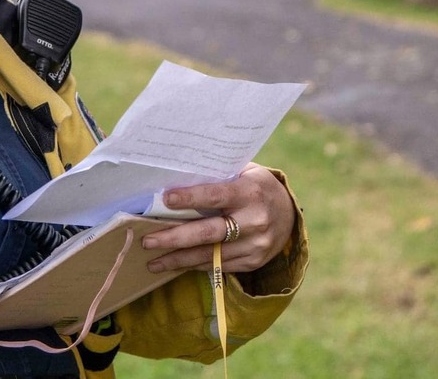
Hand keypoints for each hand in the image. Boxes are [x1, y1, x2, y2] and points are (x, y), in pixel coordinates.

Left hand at [141, 163, 295, 273]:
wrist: (289, 213)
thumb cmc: (255, 186)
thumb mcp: (243, 172)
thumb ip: (217, 176)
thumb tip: (176, 176)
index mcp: (250, 192)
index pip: (216, 195)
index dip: (190, 198)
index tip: (165, 200)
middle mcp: (254, 220)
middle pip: (208, 233)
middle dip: (175, 238)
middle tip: (147, 241)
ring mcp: (255, 245)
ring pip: (210, 255)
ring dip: (178, 260)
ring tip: (152, 261)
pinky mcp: (253, 262)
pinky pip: (218, 265)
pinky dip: (194, 265)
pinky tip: (175, 264)